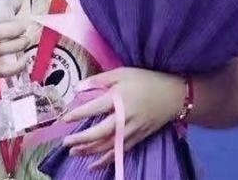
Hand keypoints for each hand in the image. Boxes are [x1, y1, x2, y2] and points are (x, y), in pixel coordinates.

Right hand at [0, 5, 28, 97]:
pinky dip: (19, 64)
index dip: (4, 16)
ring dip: (19, 44)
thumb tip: (18, 3)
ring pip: (1, 50)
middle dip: (14, 28)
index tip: (15, 17)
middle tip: (24, 27)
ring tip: (26, 40)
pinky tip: (25, 58)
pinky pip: (5, 70)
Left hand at [62, 67, 184, 168]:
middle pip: (99, 133)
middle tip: (66, 142)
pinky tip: (94, 164)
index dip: (77, 114)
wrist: (172, 95)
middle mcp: (124, 118)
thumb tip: (78, 87)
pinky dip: (106, 160)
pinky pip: (119, 152)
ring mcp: (131, 131)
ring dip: (89, 151)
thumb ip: (99, 80)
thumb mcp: (121, 73)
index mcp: (118, 99)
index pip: (93, 108)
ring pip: (107, 146)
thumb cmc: (145, 80)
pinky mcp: (137, 138)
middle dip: (81, 139)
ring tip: (74, 152)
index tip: (64, 119)